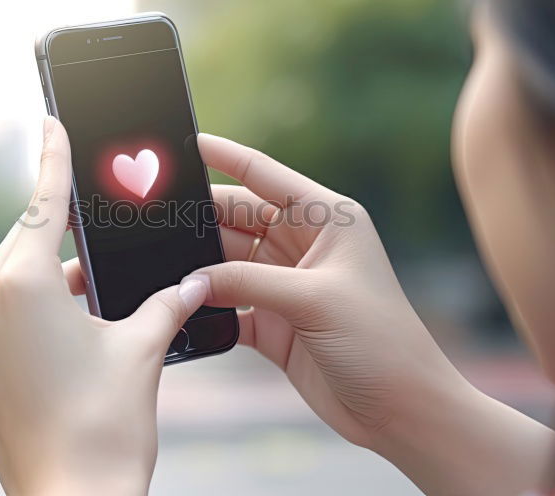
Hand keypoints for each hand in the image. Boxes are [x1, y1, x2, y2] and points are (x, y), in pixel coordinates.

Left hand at [0, 117, 208, 494]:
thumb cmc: (106, 428)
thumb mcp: (142, 350)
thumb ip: (166, 304)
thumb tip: (193, 282)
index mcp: (21, 287)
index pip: (41, 205)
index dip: (52, 159)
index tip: (50, 122)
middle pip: (24, 244)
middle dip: (59, 231)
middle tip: (92, 218)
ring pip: (11, 283)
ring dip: (49, 278)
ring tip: (94, 289)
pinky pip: (0, 318)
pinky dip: (31, 310)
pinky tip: (69, 327)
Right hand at [182, 134, 554, 495]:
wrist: (402, 411)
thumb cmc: (380, 342)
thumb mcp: (313, 300)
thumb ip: (247, 282)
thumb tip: (191, 280)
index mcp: (327, 219)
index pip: (266, 175)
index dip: (225, 156)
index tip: (186, 142)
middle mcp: (304, 246)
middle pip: (237, 219)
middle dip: (199, 219)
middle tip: (153, 221)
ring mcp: (286, 286)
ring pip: (226, 263)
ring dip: (198, 268)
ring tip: (157, 263)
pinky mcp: (274, 324)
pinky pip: (228, 306)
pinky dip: (206, 309)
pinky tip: (180, 309)